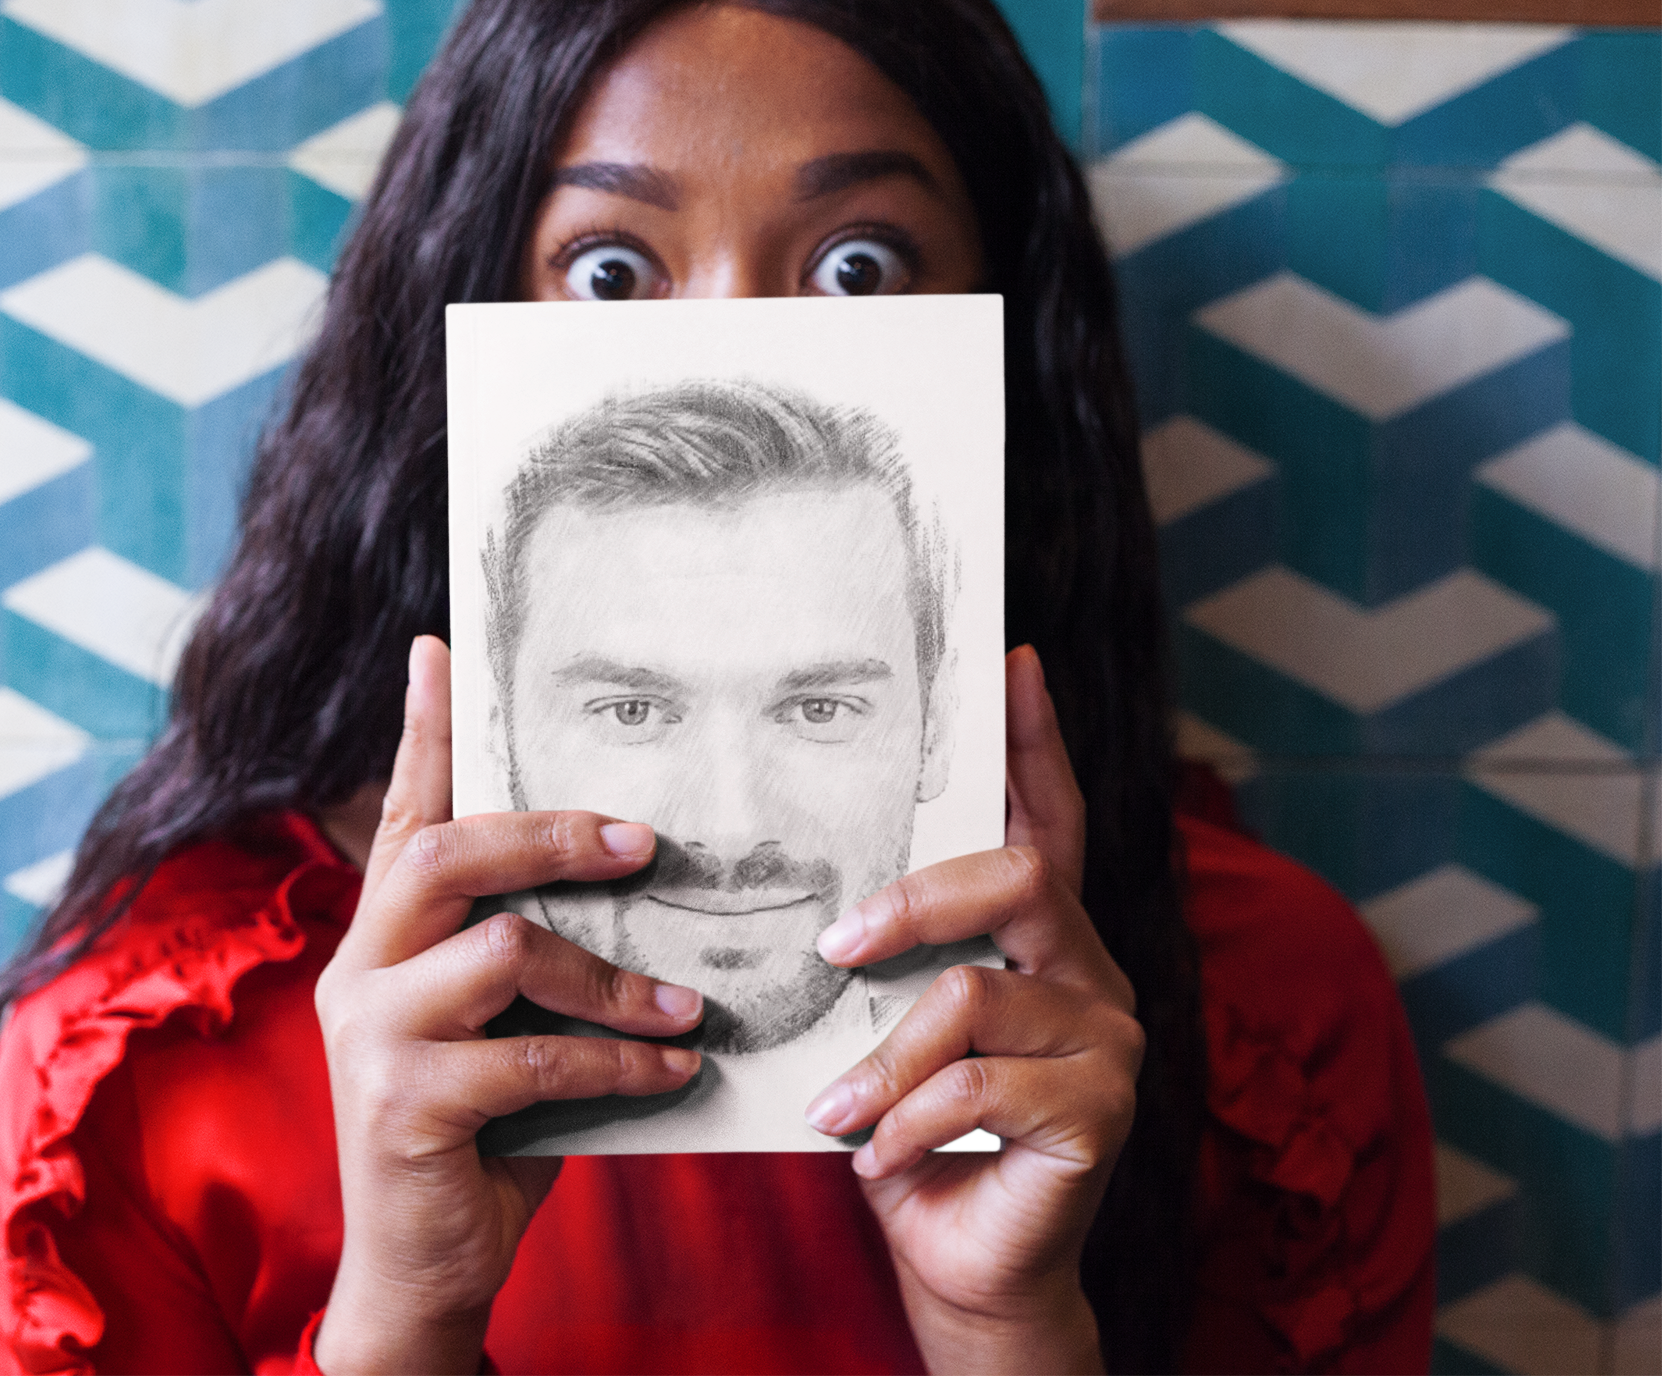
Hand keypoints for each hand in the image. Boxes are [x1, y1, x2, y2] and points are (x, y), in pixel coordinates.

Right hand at [312, 637, 704, 1373]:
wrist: (425, 1268)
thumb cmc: (482, 1131)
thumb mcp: (502, 1026)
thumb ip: (531, 955)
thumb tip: (639, 876)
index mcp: (383, 935)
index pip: (403, 811)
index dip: (424, 729)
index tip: (439, 644)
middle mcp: (357, 967)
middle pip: (446, 854)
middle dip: (551, 833)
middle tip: (644, 840)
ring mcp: (369, 1036)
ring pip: (501, 953)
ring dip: (612, 976)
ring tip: (687, 1003)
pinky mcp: (402, 1107)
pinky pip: (531, 1058)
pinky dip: (617, 1064)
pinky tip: (671, 1072)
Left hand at [803, 646, 1142, 1373]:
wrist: (963, 1269)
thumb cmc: (915, 1137)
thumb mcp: (890, 1034)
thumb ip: (886, 967)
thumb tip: (820, 903)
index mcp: (1044, 942)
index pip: (1047, 821)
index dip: (1032, 742)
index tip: (1013, 659)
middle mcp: (1093, 973)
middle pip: (1020, 876)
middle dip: (913, 901)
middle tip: (836, 942)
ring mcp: (1109, 1041)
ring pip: (977, 996)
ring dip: (884, 1060)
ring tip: (837, 1110)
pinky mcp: (1103, 1113)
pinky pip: (981, 1088)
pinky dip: (909, 1121)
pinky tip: (880, 1157)